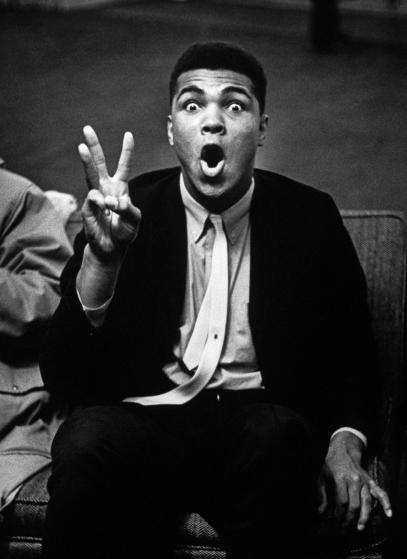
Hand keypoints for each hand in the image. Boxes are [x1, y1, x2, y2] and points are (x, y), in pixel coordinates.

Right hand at [78, 125, 140, 262]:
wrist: (112, 249)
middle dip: (93, 146)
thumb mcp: (134, 219)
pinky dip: (100, 203)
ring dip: (86, 161)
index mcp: (119, 188)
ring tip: (81, 148)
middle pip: (98, 163)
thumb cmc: (124, 232)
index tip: (129, 134)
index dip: (126, 151)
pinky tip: (105, 208)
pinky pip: (93, 200)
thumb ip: (128, 209)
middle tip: (87, 128)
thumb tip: (111, 201)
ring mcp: (95, 198)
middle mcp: (105, 189)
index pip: (123, 166)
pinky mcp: (87, 209)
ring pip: (90, 175)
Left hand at [317, 431, 391, 531]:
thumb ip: (321, 495)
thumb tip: (321, 512)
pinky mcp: (370, 481)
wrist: (343, 450)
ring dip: (364, 517)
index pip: (342, 501)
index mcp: (341, 478)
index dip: (339, 514)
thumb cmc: (330, 465)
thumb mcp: (321, 477)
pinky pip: (380, 492)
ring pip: (367, 502)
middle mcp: (354, 479)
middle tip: (345, 529)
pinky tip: (388, 513)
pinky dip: (386, 503)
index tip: (336, 520)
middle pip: (355, 504)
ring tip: (360, 527)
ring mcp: (364, 481)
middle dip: (350, 519)